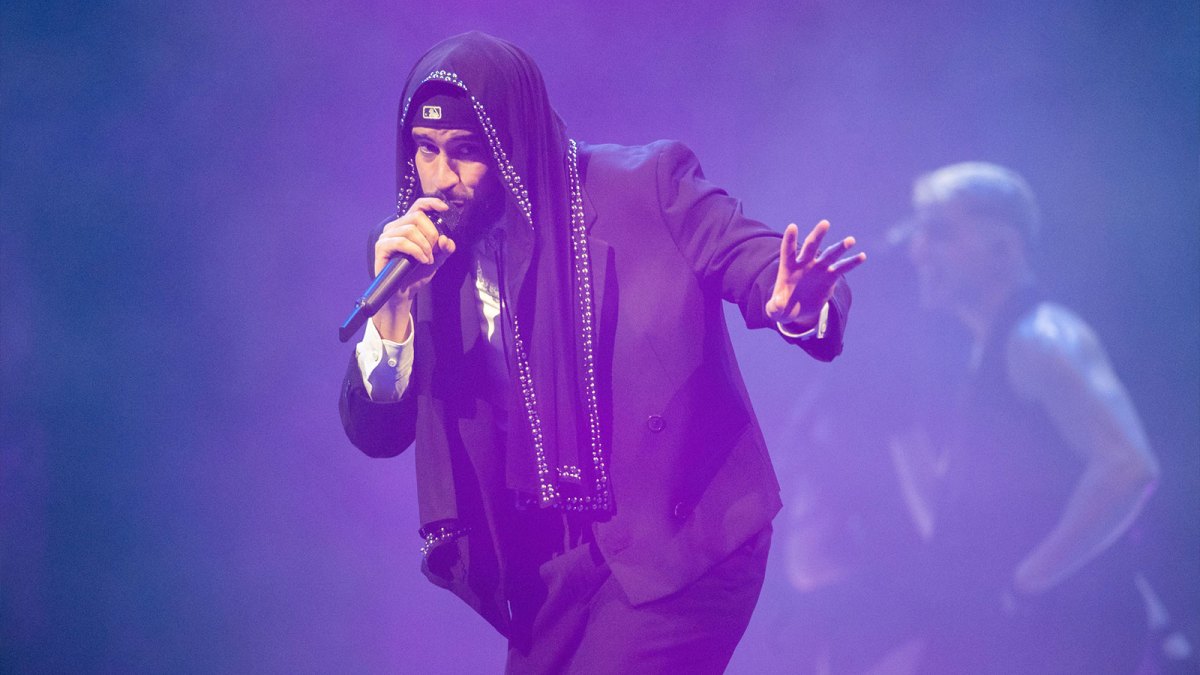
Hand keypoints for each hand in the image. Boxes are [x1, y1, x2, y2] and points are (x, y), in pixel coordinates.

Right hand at [371, 197, 458, 340]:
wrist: (404, 292)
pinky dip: (416, 251)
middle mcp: (395, 227)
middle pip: (416, 217)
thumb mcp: (437, 259)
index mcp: (407, 225)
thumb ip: (445, 248)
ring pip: (410, 229)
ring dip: (424, 245)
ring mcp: (386, 236)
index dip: (431, 203)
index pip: (418, 206)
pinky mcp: (381, 247)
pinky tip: (422, 260)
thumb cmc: (416, 273)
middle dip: (431, 234)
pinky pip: (401, 242)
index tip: (445, 209)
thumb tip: (447, 239)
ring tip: (428, 259)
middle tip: (434, 250)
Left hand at [765, 220, 865, 330]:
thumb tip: (777, 305)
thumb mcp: (776, 310)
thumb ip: (775, 306)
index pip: (788, 250)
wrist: (798, 309)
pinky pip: (841, 268)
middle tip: (825, 223)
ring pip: (830, 255)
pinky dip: (851, 263)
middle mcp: (804, 263)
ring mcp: (818, 268)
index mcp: (788, 267)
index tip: (792, 226)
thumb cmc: (783, 307)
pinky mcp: (829, 277)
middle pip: (811, 246)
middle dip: (817, 235)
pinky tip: (862, 256)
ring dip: (840, 247)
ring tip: (851, 240)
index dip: (790, 240)